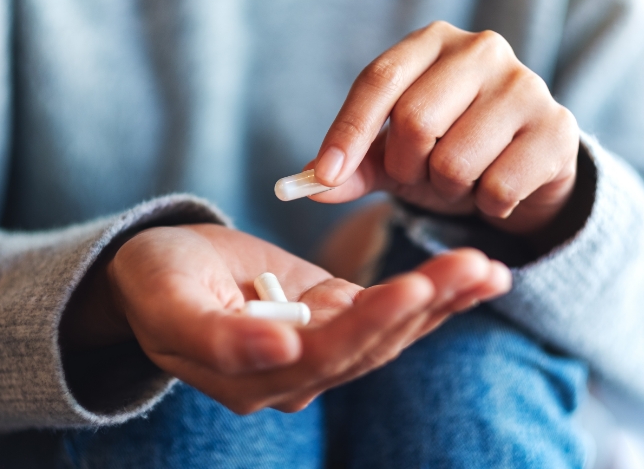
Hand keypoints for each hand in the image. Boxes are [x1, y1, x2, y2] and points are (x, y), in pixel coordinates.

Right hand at [68, 224, 510, 413]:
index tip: (411, 289)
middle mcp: (297, 372)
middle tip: (475, 266)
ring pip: (390, 330)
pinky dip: (430, 293)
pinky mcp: (332, 314)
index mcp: (256, 377)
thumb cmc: (154, 283)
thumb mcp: (169, 305)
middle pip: (372, 345)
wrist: (157, 270)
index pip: (324, 357)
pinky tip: (472, 276)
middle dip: (424, 305)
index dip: (369, 327)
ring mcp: (319, 344)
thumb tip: (280, 351)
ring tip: (489, 269)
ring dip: (440, 300)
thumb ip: (218, 338)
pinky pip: (386, 309)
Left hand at [309, 21, 579, 234]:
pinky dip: (486, 205)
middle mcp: (481, 50)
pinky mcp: (557, 129)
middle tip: (420, 174)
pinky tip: (496, 189)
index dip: (346, 131)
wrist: (522, 167)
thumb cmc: (448, 149)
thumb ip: (352, 167)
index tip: (324, 174)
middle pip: (414, 121)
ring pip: (454, 161)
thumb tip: (308, 187)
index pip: (378, 79)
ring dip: (447, 189)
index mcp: (432, 42)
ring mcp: (525, 85)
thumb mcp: (394, 154)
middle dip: (406, 167)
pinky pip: (497, 188)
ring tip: (462, 179)